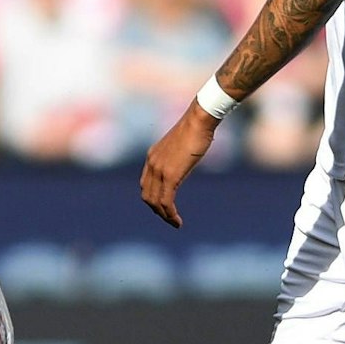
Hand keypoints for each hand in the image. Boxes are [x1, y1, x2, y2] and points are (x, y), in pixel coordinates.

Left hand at [140, 103, 218, 228]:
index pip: (146, 184)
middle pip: (147, 196)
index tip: (165, 208)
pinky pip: (166, 201)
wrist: (199, 120)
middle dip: (157, 211)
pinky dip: (170, 214)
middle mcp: (151, 164)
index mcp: (152, 156)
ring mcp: (159, 170)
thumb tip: (184, 161)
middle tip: (170, 219)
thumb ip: (177, 157)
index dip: (153, 199)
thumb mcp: (182, 146)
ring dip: (164, 216)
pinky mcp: (170, 175)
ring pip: (155, 202)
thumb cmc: (196, 129)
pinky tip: (178, 221)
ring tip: (175, 223)